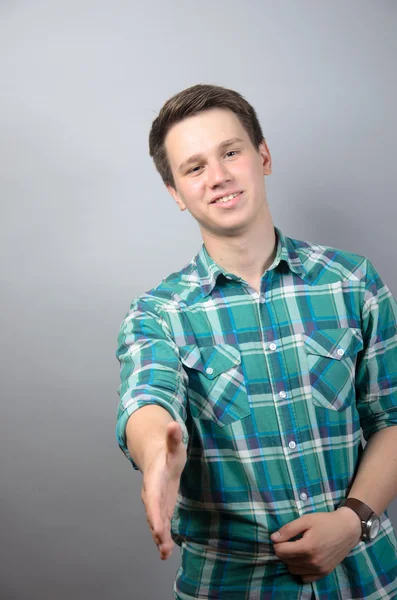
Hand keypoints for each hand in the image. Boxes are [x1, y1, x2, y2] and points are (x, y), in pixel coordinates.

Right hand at [141, 421, 186, 559]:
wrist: (157, 457)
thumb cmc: (167, 452)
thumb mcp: (173, 445)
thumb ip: (173, 437)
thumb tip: (174, 424)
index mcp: (154, 480)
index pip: (153, 498)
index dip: (155, 513)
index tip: (158, 527)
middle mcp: (152, 494)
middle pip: (153, 513)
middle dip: (157, 528)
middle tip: (161, 543)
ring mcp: (157, 503)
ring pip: (157, 522)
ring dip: (160, 537)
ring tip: (164, 553)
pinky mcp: (163, 508)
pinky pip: (162, 524)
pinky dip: (163, 537)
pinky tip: (166, 551)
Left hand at [271, 508, 361, 582]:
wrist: (348, 529)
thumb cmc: (326, 522)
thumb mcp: (306, 520)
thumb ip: (288, 529)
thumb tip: (273, 538)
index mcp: (307, 547)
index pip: (280, 552)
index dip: (278, 543)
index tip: (283, 536)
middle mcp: (312, 562)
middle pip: (285, 560)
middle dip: (284, 550)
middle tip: (291, 540)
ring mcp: (319, 570)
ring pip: (293, 569)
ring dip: (291, 560)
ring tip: (299, 548)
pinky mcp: (324, 573)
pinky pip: (304, 578)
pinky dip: (301, 569)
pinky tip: (305, 558)